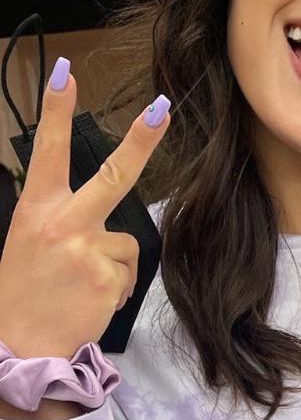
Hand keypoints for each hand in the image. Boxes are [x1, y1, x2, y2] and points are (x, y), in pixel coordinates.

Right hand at [0, 59, 170, 358]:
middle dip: (140, 140)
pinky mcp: (109, 276)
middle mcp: (61, 223)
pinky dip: (116, 288)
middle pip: (112, 174)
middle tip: (161, 108)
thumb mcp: (27, 245)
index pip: (46, 151)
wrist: (19, 347)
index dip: (55, 110)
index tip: (66, 72)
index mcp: (35, 210)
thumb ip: (60, 222)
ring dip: (112, 265)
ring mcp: (87, 249)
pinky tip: (89, 301)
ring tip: (79, 287)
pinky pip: (128, 273)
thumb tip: (99, 221)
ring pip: (125, 242)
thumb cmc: (23, 296)